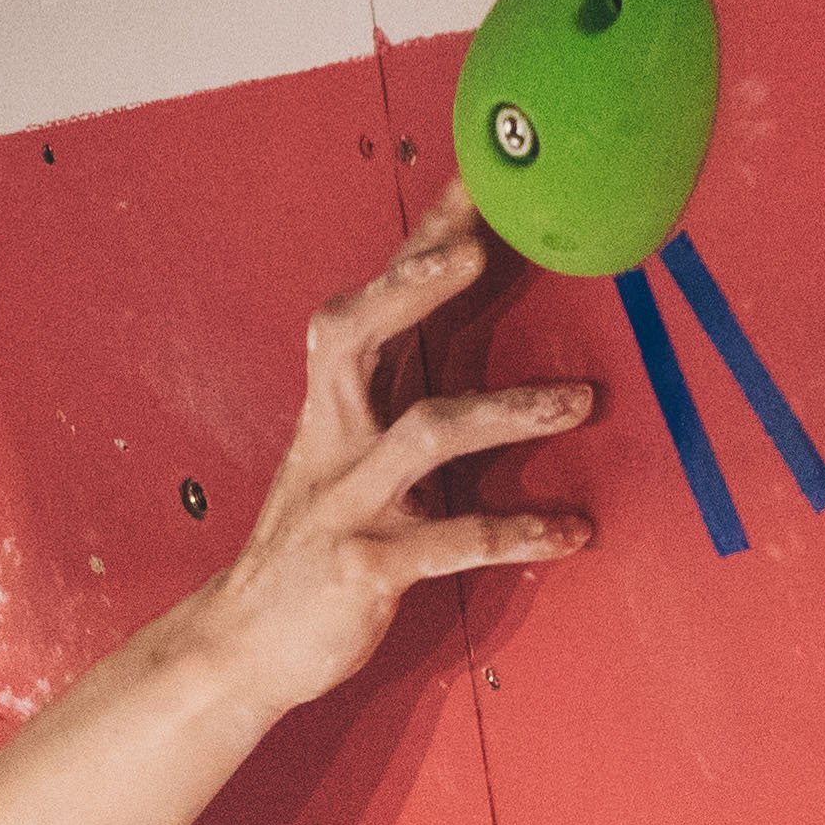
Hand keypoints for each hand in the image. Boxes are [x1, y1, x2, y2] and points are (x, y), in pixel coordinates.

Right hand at [170, 176, 595, 717]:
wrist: (243, 644)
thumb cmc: (313, 541)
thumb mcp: (346, 452)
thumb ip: (394, 391)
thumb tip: (459, 328)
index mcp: (333, 404)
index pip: (372, 299)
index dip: (418, 241)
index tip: (474, 180)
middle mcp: (334, 438)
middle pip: (357, 334)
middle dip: (413, 286)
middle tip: (479, 250)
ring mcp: (347, 501)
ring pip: (423, 431)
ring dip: (506, 409)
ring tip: (581, 399)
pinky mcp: (365, 567)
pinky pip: (450, 540)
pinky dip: (515, 532)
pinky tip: (570, 531)